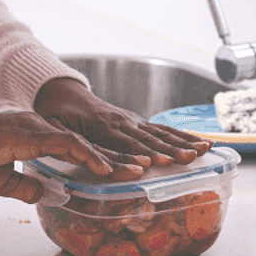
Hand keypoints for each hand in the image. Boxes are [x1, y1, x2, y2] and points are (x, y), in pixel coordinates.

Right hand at [0, 111, 134, 202]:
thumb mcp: (1, 182)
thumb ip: (28, 186)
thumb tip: (51, 194)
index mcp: (33, 137)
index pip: (73, 151)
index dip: (98, 162)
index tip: (119, 173)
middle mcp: (40, 129)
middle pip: (86, 146)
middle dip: (117, 159)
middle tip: (142, 169)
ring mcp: (37, 128)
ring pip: (84, 144)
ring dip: (112, 159)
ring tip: (137, 170)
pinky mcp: (32, 133)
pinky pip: (68, 145)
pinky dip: (89, 157)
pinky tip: (106, 169)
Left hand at [35, 77, 212, 166]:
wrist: (62, 92)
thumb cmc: (54, 114)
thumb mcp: (51, 127)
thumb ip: (66, 142)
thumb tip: (82, 156)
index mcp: (99, 126)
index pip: (123, 144)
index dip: (140, 154)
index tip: (157, 163)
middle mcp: (120, 122)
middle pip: (149, 139)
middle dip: (171, 149)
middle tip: (190, 158)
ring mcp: (131, 120)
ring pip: (160, 132)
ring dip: (182, 142)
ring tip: (203, 150)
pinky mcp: (136, 121)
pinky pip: (162, 128)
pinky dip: (182, 135)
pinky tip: (200, 142)